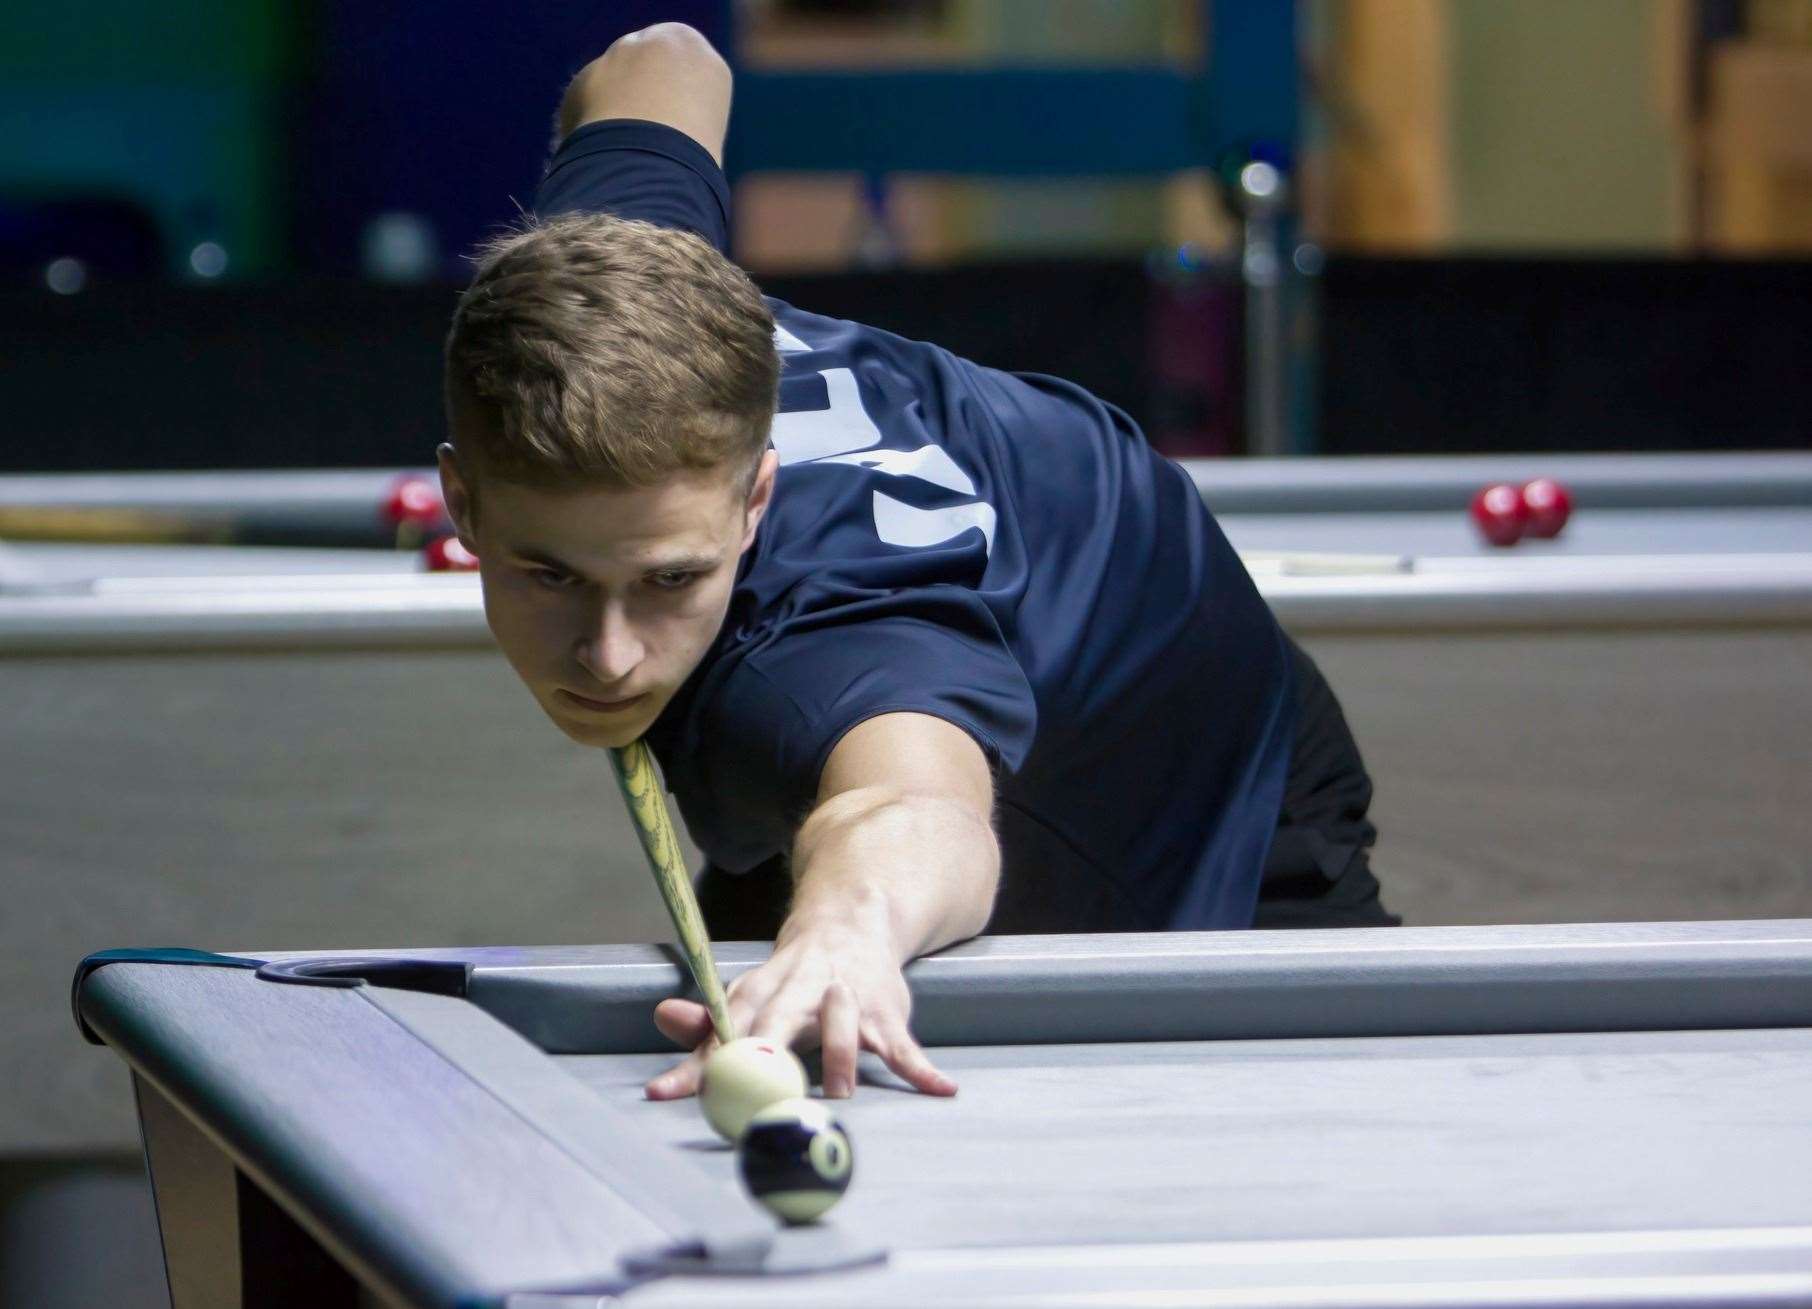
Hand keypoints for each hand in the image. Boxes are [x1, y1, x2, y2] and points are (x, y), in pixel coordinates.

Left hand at [643, 925, 957, 1101]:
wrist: (854, 921)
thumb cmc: (794, 978)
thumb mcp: (752, 994)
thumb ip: (709, 1021)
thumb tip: (661, 1018)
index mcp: (763, 988)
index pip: (724, 1025)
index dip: (696, 1061)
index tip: (664, 1092)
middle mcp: (802, 990)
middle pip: (781, 1016)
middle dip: (767, 1046)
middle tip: (755, 1081)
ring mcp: (847, 999)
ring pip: (843, 1024)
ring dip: (841, 1055)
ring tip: (841, 1094)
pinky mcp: (885, 1013)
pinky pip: (904, 1045)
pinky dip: (921, 1069)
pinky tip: (939, 1089)